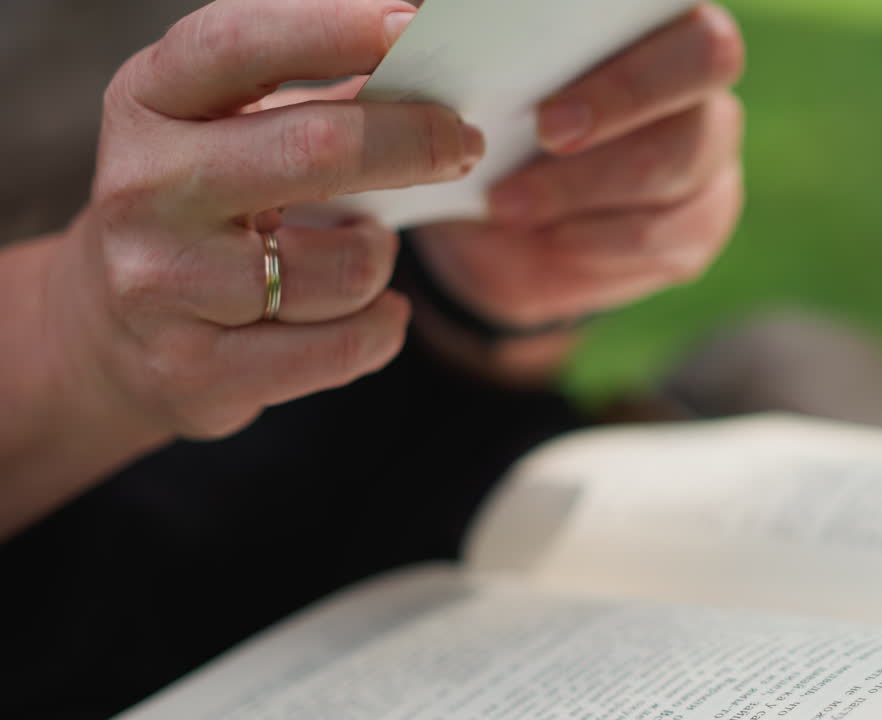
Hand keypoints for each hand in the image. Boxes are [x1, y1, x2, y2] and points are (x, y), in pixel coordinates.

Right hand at [43, 0, 479, 441]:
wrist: (108, 328)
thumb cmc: (203, 206)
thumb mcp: (226, 130)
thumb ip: (313, 96)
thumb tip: (427, 57)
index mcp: (148, 101)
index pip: (237, 42)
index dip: (331, 27)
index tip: (407, 25)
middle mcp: (145, 187)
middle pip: (318, 150)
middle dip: (416, 142)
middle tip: (461, 142)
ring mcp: (163, 284)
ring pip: (347, 268)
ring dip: (384, 255)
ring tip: (369, 249)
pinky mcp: (195, 369)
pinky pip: (344, 346)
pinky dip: (383, 326)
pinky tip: (375, 311)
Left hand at [412, 4, 744, 330]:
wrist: (491, 231)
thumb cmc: (481, 125)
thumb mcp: (456, 78)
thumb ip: (466, 42)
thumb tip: (423, 20)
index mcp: (649, 23)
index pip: (684, 18)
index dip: (633, 50)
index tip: (552, 94)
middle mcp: (696, 80)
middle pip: (705, 64)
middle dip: (621, 99)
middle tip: (545, 133)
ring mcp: (708, 156)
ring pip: (676, 164)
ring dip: (581, 187)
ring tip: (506, 203)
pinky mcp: (697, 228)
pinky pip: (662, 236)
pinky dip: (592, 241)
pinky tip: (544, 237)